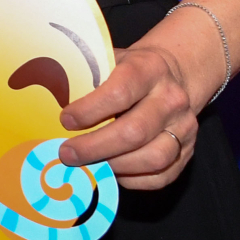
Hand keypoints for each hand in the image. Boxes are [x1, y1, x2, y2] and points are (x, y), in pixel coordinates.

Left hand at [55, 45, 197, 189]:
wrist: (173, 74)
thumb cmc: (130, 70)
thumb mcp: (110, 61)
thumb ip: (88, 79)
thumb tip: (51, 105)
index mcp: (149, 69)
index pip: (120, 92)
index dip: (89, 110)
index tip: (65, 121)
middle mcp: (171, 99)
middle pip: (134, 132)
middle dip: (94, 147)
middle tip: (67, 154)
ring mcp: (184, 127)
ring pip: (152, 158)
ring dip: (114, 166)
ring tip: (88, 165)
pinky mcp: (188, 152)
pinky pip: (161, 176)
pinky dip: (133, 179)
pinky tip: (112, 171)